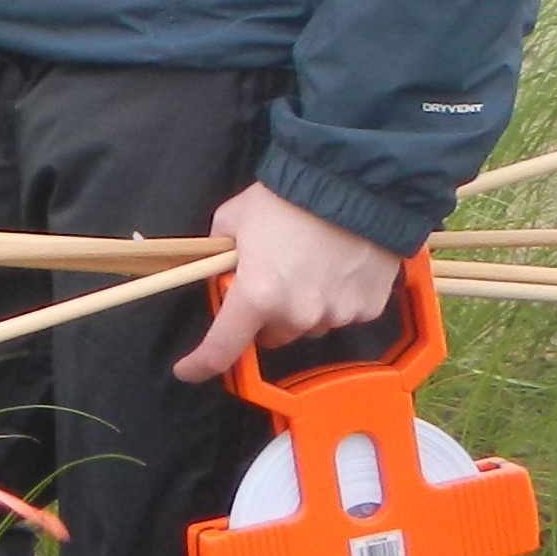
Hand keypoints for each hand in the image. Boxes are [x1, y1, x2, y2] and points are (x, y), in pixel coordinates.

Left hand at [171, 185, 404, 385]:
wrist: (355, 184)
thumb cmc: (287, 199)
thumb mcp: (233, 220)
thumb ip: (219, 252)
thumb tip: (220, 270)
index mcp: (257, 296)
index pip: (222, 348)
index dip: (200, 364)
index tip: (187, 370)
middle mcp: (297, 314)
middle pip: (271, 335)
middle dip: (263, 316)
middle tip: (268, 281)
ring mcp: (337, 314)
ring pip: (308, 326)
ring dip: (302, 308)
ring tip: (309, 266)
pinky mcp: (369, 308)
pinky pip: (343, 314)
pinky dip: (336, 299)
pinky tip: (337, 266)